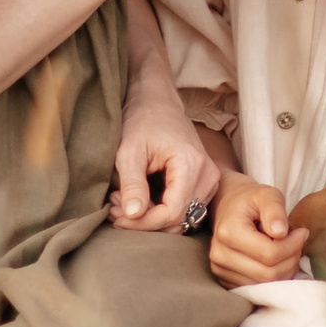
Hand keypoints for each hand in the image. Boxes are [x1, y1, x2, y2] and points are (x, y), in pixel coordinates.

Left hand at [110, 72, 215, 232]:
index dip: (142, 223)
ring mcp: (210, 181)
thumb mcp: (129, 151)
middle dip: (144, 222)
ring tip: (124, 200)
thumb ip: (132, 184)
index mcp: (192, 164)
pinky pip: (184, 211)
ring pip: (182, 220)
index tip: (116, 215)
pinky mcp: (205, 184)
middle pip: (178, 221)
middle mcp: (208, 176)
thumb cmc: (141, 121)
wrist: (158, 103)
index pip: (172, 213)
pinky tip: (138, 199)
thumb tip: (132, 215)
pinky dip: (159, 212)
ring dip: (150, 219)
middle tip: (115, 206)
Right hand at [209, 177, 307, 287]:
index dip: (293, 245)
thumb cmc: (250, 200)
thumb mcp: (266, 195)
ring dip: (285, 269)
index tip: (301, 232)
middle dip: (291, 259)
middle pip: (268, 273)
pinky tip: (278, 259)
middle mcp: (220, 255)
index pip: (270, 254)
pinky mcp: (226, 281)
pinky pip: (258, 288)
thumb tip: (281, 232)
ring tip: (288, 248)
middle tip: (298, 242)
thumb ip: (275, 210)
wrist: (229, 207)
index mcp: (228, 232)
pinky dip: (274, 277)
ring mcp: (220, 271)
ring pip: (265, 284)